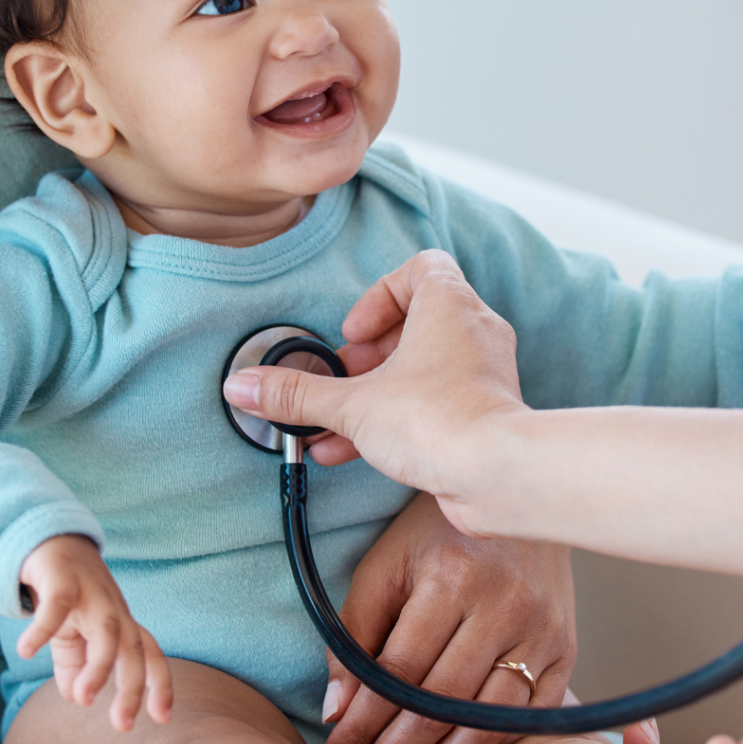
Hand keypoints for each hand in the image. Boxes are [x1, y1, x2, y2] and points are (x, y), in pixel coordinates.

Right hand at [17, 534, 172, 731]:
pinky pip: (56, 604)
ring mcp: (92, 593)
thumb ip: (78, 666)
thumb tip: (77, 697)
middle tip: (122, 725)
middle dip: (132, 686)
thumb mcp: (73, 636)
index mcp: (120, 624)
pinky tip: (25, 652)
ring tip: (84, 698)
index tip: (163, 719)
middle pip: (134, 648)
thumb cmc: (69, 595)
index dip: (160, 684)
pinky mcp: (63, 578)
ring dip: (100, 666)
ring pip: (108, 629)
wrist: (53, 541)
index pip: (149, 655)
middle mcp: (113, 609)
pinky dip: (43, 628)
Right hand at [224, 250, 524, 507]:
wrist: (498, 475)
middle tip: (342, 379)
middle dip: (368, 357)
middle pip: (415, 324)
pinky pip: (437, 403)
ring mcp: (484, 373)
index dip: (379, 296)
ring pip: (423, 370)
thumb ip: (297, 394)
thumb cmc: (440, 419)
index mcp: (449, 304)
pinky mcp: (486, 413)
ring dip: (377, 393)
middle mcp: (474, 331)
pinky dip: (398, 418)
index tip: (353, 332)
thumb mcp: (352, 404)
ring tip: (336, 423)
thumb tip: (244, 386)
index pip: (420, 268)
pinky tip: (351, 450)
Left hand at [316, 493, 575, 743]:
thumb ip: (353, 630)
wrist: (517, 493)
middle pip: (438, 708)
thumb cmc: (439, 528)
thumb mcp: (386, 561)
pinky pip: (525, 721)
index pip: (397, 674)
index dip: (360, 727)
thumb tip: (339, 709)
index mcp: (451, 575)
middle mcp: (503, 605)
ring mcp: (542, 631)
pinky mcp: (566, 650)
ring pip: (483, 725)